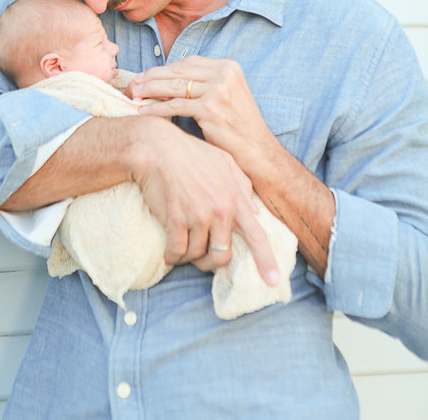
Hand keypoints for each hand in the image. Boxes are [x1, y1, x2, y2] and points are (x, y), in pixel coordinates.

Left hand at [128, 56, 276, 171]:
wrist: (257, 150)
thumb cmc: (238, 126)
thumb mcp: (225, 95)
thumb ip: (202, 84)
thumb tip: (164, 81)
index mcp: (228, 66)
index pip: (188, 62)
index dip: (164, 68)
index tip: (146, 75)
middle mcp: (224, 73)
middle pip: (178, 71)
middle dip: (152, 77)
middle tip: (133, 84)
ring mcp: (219, 90)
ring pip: (174, 86)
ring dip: (150, 90)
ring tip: (134, 95)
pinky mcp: (211, 108)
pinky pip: (175, 106)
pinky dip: (156, 108)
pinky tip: (144, 111)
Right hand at [130, 118, 279, 285]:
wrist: (157, 148)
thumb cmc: (190, 153)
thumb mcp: (223, 162)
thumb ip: (242, 186)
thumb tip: (255, 211)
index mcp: (235, 197)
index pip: (256, 235)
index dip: (266, 260)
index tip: (273, 281)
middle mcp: (220, 210)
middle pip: (222, 255)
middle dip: (211, 262)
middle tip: (201, 258)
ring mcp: (198, 216)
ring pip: (197, 255)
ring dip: (188, 257)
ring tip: (181, 246)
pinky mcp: (176, 219)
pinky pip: (176, 252)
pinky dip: (172, 256)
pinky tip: (169, 252)